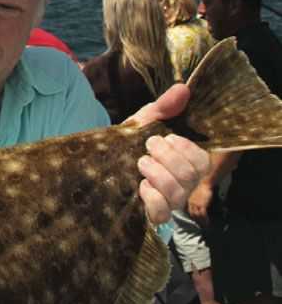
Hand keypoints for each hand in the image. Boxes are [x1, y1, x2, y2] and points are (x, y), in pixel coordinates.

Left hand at [127, 84, 210, 223]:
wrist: (101, 161)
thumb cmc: (130, 143)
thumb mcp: (145, 122)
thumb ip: (164, 107)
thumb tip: (182, 88)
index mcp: (186, 162)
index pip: (203, 160)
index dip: (185, 148)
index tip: (164, 137)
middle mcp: (183, 184)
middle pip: (191, 175)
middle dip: (167, 157)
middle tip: (148, 148)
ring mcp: (169, 202)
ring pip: (177, 193)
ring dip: (158, 174)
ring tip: (140, 163)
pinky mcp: (152, 215)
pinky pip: (161, 213)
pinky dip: (152, 198)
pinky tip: (140, 186)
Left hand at [188, 182, 213, 225]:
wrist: (205, 184)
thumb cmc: (203, 188)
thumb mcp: (197, 196)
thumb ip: (197, 201)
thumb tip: (201, 207)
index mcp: (189, 201)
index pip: (189, 212)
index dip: (193, 217)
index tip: (197, 222)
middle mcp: (190, 204)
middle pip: (193, 215)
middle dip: (197, 221)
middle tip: (201, 226)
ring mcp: (196, 204)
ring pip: (197, 216)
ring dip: (201, 222)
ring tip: (205, 226)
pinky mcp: (201, 205)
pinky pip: (202, 214)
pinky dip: (205, 219)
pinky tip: (207, 223)